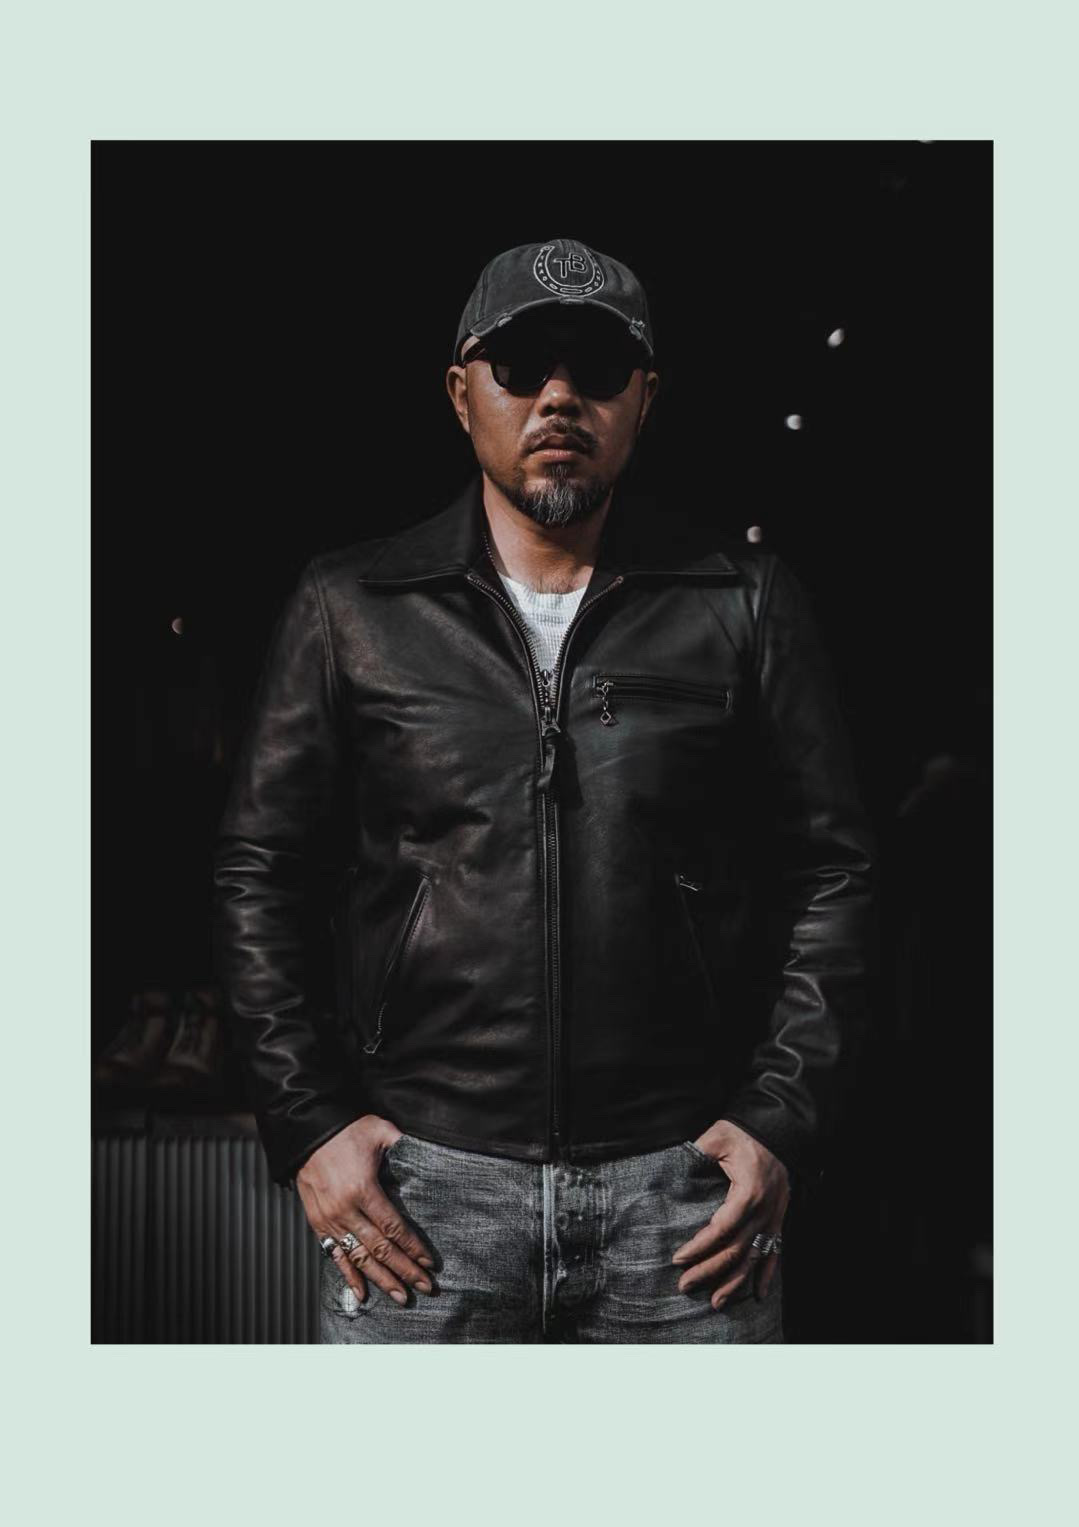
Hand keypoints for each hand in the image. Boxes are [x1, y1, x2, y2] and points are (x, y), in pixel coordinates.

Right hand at [296, 1114, 435, 1304]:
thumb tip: (428, 1153)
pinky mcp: (317, 1222)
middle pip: (380, 1249)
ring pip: (359, 1258)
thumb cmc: (346, 1130)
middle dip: (404, 1270)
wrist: (306, 1131)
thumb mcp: (380, 1130)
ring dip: (381, 1279)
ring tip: (401, 1297)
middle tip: (425, 1288)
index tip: (429, 1263)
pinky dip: (348, 1275)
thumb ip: (403, 1144)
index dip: (412, 1248)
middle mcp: (346, 1209)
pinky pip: (334, 1254)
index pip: (393, 1227)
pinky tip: (362, 1293)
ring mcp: (330, 1219)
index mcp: (364, 1189)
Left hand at [671, 1119, 789, 1308]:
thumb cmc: (743, 1133)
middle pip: (736, 1250)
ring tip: (715, 1302)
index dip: (699, 1247)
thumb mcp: (717, 1138)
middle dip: (709, 1270)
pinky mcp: (779, 1220)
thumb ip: (695, 1155)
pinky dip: (766, 1276)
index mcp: (748, 1192)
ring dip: (735, 1282)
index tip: (678, 1258)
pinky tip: (758, 1296)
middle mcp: (764, 1211)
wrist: (777, 1131)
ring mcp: (774, 1218)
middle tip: (685, 1285)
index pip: (721, 1228)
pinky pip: (775, 1253)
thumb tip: (669, 1171)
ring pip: (754, 1258)